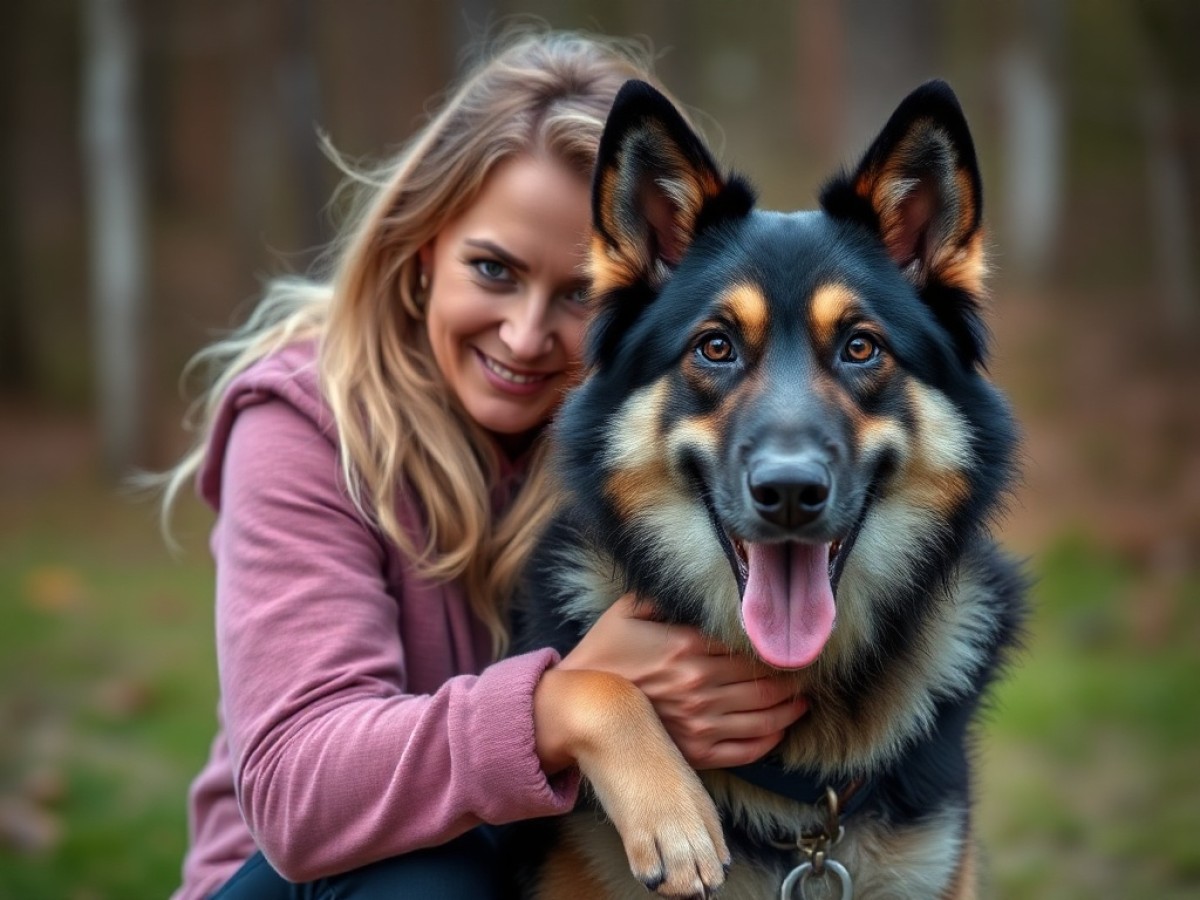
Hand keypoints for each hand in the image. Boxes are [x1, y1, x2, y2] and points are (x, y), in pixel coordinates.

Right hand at [556, 594, 807, 768]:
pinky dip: (772, 738)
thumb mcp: (625, 611)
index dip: (775, 643)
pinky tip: (780, 727)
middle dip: (792, 675)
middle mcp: (699, 685)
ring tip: (803, 697)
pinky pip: (748, 748)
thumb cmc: (601, 655)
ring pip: (766, 714)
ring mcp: (700, 722)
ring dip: (792, 706)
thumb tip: (688, 577)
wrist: (577, 708)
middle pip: (765, 679)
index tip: (790, 639)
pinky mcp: (697, 751)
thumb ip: (662, 594)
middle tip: (807, 668)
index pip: (748, 645)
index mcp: (685, 647)